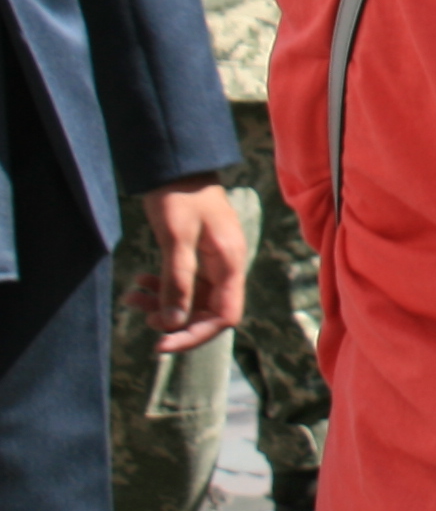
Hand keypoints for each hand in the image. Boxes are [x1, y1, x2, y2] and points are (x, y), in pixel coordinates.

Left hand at [132, 181, 244, 353]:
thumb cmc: (180, 198)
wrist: (179, 166)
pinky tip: (138, 282)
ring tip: (131, 299)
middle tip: (143, 322)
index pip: (224, 316)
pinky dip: (161, 288)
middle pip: (207, 311)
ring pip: (191, 298)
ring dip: (163, 304)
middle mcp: (225, 266)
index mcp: (229, 263)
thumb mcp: (176, 239)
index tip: (162, 344)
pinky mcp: (198, 254)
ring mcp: (212, 260)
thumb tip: (173, 324)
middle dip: (175, 321)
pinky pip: (183, 282)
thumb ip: (177, 282)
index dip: (195, 334)